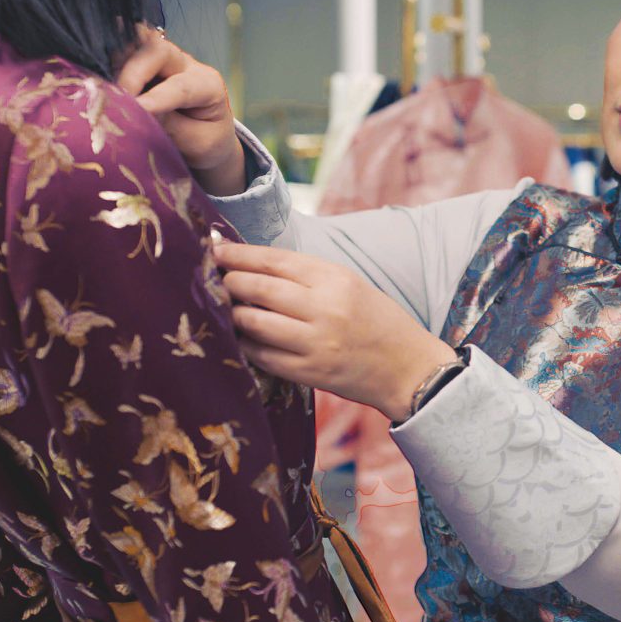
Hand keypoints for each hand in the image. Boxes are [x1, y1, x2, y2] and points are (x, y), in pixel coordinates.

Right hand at [115, 25, 243, 195]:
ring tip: (105, 92)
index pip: (181, 86)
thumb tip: (137, 111)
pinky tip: (100, 84)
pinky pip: (122, 54)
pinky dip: (109, 66)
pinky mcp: (143, 63)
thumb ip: (169, 125)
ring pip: (136, 46)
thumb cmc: (205, 141)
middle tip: (114, 101)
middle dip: (132, 73)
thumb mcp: (195, 142)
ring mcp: (162, 60)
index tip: (136, 109)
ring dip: (116, 66)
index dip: (156, 97)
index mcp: (207, 84)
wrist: (207, 137)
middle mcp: (185, 64)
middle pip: (156, 50)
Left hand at [214, 242, 458, 421]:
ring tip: (227, 308)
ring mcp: (316, 343)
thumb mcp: (350, 284)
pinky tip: (242, 338)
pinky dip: (247, 344)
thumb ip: (306, 275)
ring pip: (254, 322)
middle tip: (212, 279)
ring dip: (233, 314)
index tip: (214, 248)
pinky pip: (262, 355)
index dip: (238, 253)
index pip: (274, 260)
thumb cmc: (377, 321)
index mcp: (335, 279)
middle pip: (258, 288)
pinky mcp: (310, 373)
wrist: (408, 368)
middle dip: (228, 281)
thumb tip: (255, 263)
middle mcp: (324, 308)